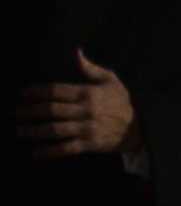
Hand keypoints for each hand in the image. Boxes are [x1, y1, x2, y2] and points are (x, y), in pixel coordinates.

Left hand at [17, 47, 135, 160]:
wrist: (140, 128)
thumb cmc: (122, 102)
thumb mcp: (112, 81)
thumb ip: (91, 68)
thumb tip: (76, 52)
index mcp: (89, 93)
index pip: (57, 90)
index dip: (37, 92)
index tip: (23, 94)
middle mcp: (86, 111)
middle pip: (51, 110)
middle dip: (30, 111)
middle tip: (16, 112)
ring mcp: (87, 128)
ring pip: (55, 129)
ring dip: (34, 131)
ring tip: (20, 130)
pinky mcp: (89, 144)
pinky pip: (65, 148)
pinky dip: (49, 151)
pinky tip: (35, 153)